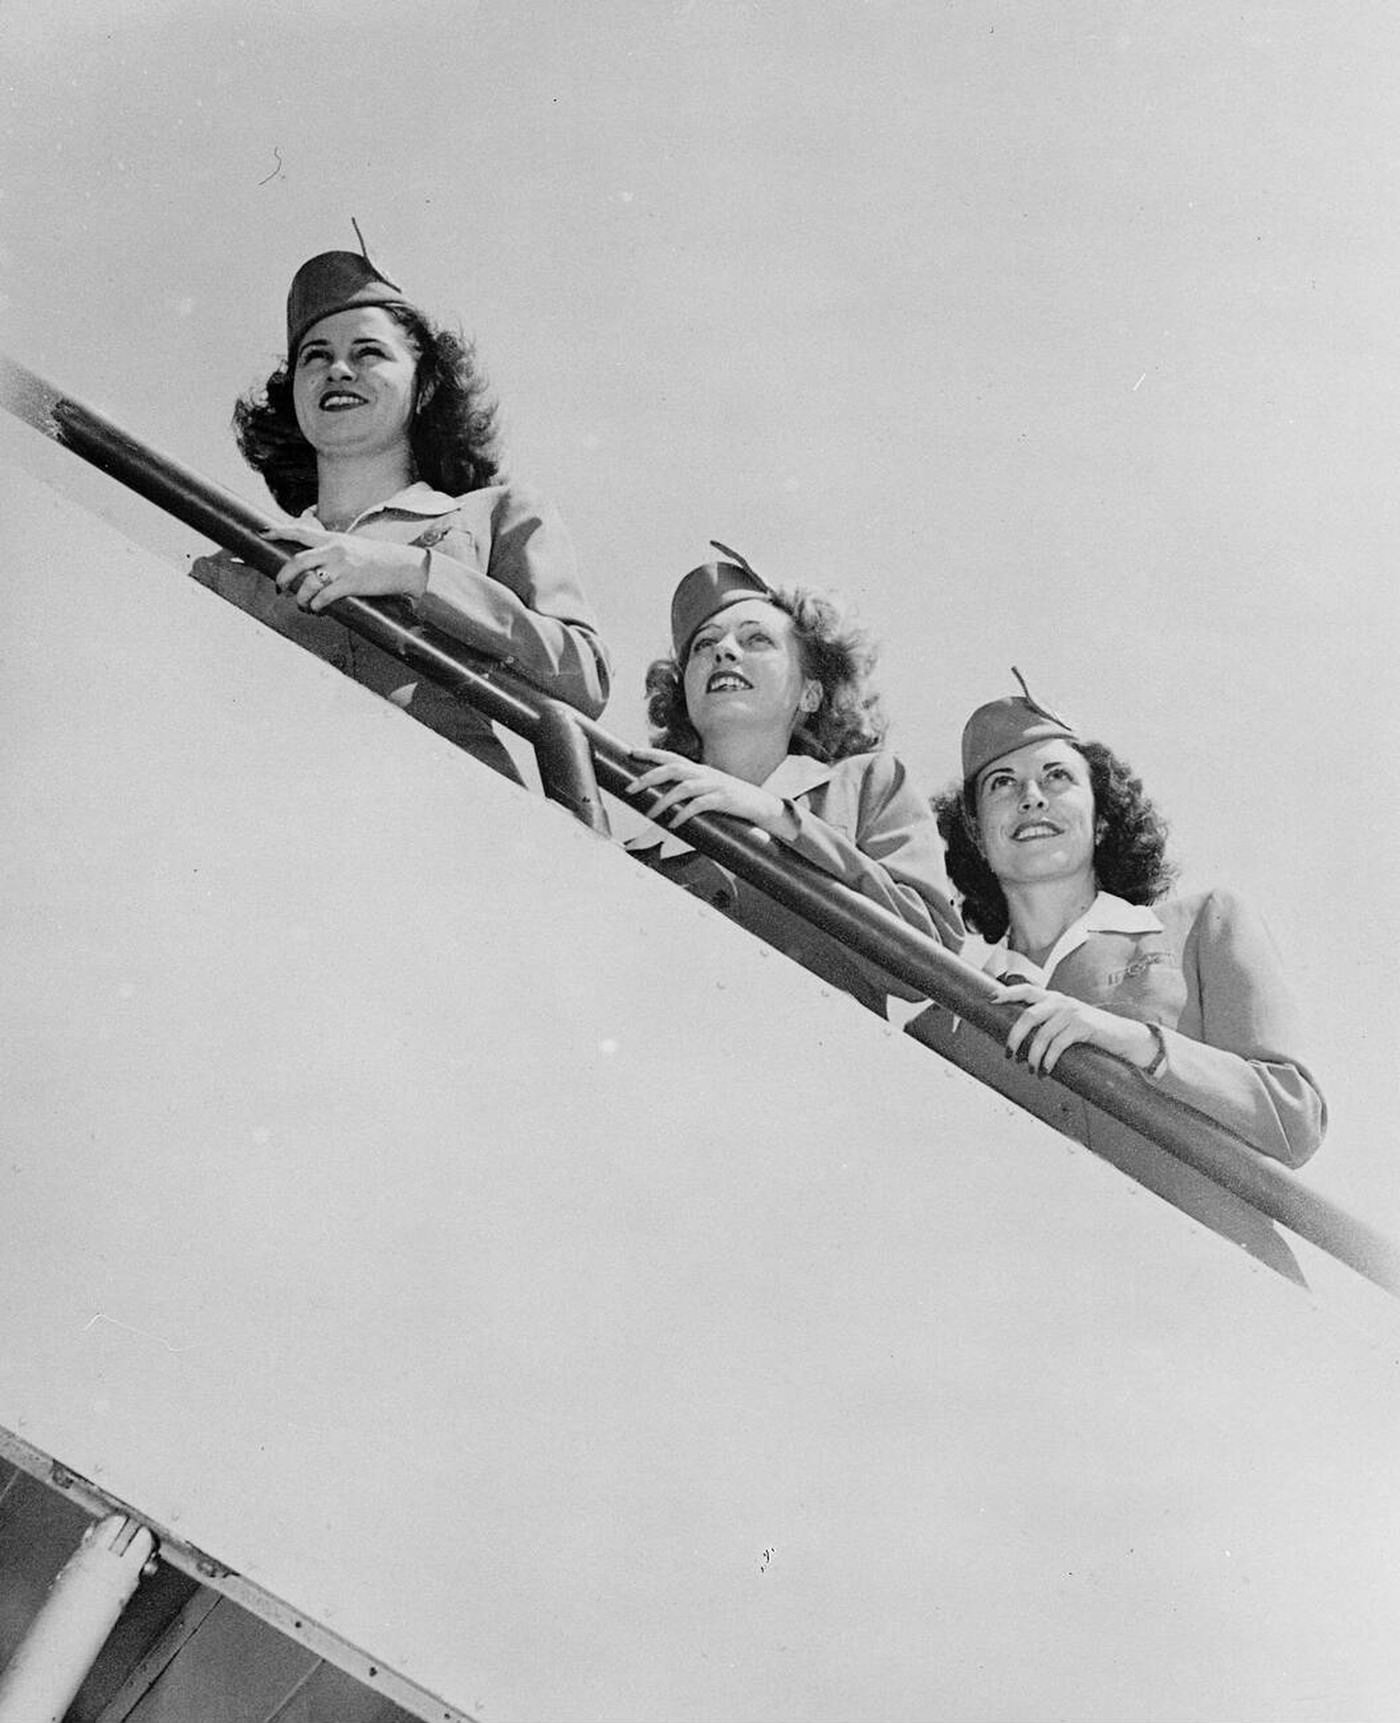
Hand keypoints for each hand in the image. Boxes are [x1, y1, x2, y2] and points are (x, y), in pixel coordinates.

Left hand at [266, 522, 429, 612]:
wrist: (404, 566)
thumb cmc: (378, 559)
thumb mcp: (353, 547)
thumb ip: (332, 551)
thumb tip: (314, 566)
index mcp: (332, 539)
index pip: (300, 530)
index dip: (278, 531)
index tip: (261, 533)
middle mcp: (334, 550)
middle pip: (296, 561)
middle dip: (282, 577)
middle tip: (279, 587)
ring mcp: (342, 567)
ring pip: (307, 584)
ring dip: (300, 598)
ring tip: (302, 605)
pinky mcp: (350, 584)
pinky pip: (323, 598)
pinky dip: (316, 606)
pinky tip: (317, 609)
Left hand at [626, 747, 797, 837]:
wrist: (761, 806)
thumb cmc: (731, 800)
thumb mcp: (709, 789)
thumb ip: (689, 790)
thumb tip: (662, 800)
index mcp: (699, 770)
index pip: (671, 756)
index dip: (651, 753)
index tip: (631, 753)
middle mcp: (705, 773)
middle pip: (672, 768)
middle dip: (648, 777)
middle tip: (630, 789)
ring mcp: (715, 785)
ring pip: (683, 788)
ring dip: (663, 801)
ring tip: (650, 814)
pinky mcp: (724, 800)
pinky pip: (699, 805)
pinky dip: (683, 814)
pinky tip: (674, 824)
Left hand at [989, 980, 1158, 1075]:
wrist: (1123, 1036)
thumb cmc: (1091, 1032)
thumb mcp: (1067, 1021)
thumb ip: (1048, 1022)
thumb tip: (1021, 1041)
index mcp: (1054, 998)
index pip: (1026, 990)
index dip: (1008, 993)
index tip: (991, 999)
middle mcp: (1061, 1001)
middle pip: (1029, 1014)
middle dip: (1015, 1036)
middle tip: (1009, 1054)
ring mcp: (1072, 1012)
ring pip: (1042, 1034)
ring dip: (1033, 1055)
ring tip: (1032, 1069)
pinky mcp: (1083, 1025)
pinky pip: (1058, 1044)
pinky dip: (1049, 1059)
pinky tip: (1046, 1070)